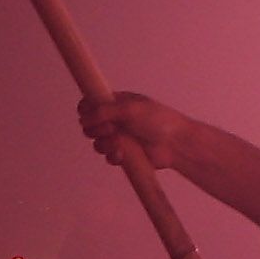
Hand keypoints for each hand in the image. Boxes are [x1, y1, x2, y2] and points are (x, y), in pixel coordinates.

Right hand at [79, 91, 194, 171]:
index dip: (86, 110)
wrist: (176, 144)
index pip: (91, 103)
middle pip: (90, 125)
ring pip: (97, 142)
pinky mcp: (124, 153)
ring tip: (118, 144)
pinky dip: (112, 156)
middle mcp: (116, 119)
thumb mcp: (130, 109)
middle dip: (95, 129)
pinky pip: (108, 156)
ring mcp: (120, 137)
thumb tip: (83, 118)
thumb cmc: (157, 120)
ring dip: (104, 144)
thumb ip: (104, 111)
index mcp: (118, 102)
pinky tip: (121, 155)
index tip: (87, 115)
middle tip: (111, 129)